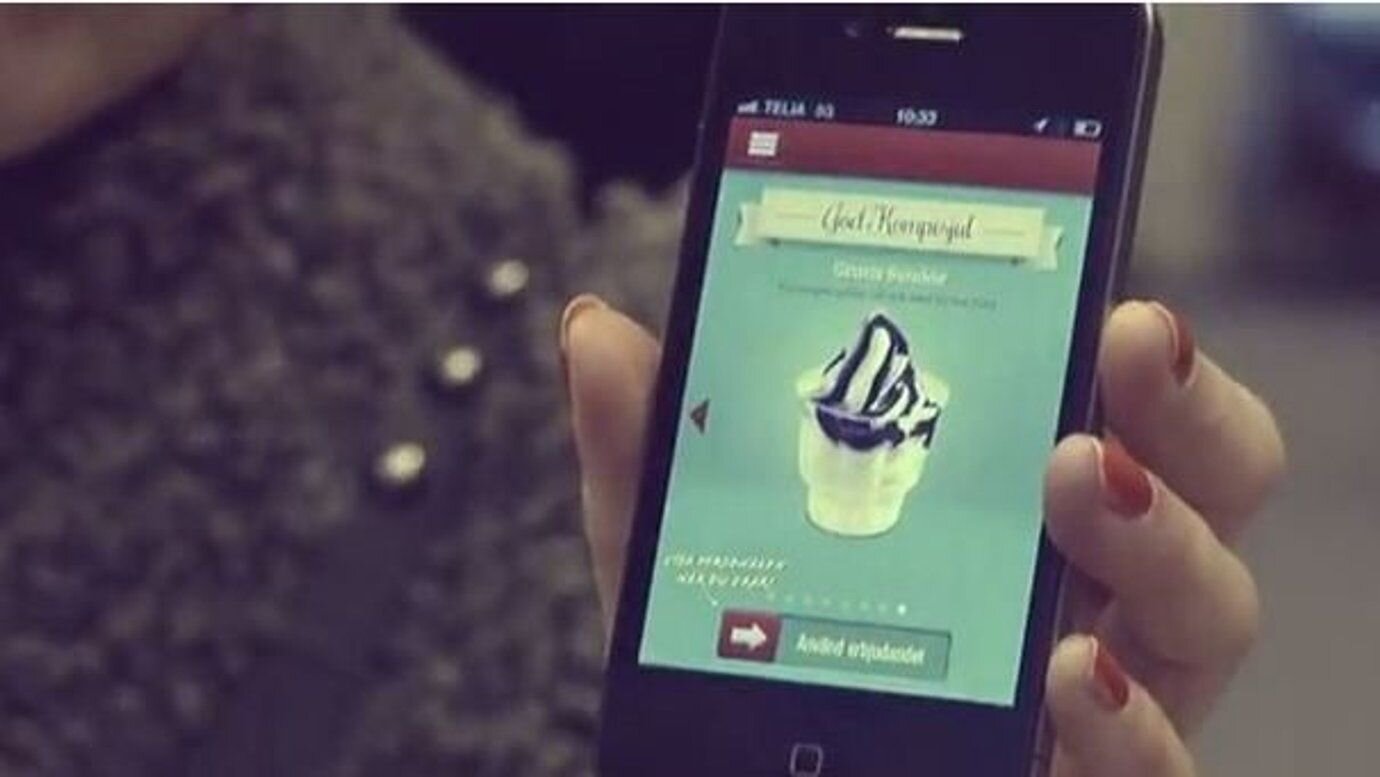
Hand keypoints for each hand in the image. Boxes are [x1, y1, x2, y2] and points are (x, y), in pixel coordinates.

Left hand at [562, 295, 1283, 776]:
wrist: (751, 775)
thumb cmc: (746, 669)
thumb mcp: (685, 557)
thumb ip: (651, 451)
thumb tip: (594, 329)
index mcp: (1011, 507)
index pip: (1121, 408)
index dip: (1148, 357)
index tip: (1120, 299)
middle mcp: (1081, 592)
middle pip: (1208, 486)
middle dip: (1189, 406)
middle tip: (1128, 344)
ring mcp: (1100, 700)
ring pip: (1211, 613)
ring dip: (1162, 536)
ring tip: (1085, 477)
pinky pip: (1157, 774)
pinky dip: (1131, 725)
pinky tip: (1074, 677)